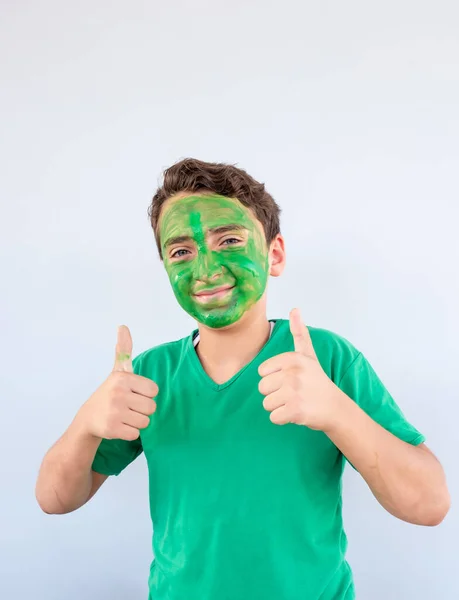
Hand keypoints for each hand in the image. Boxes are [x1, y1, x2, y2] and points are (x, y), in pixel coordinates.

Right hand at [76, 326, 157, 440]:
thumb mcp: (117, 371)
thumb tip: (122, 326)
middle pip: (152, 407)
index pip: (154, 390)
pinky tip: (119, 426)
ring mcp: (114, 412)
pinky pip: (136, 434)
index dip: (145, 394)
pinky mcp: (112, 429)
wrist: (88, 419)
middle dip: (142, 410)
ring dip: (137, 421)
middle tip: (128, 407)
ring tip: (123, 416)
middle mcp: (118, 393)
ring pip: (146, 422)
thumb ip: (123, 350)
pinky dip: (130, 433)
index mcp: (122, 378)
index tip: (132, 394)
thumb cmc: (109, 393)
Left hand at [258, 308, 338, 430]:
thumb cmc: (317, 381)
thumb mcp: (309, 355)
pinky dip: (283, 419)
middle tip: (294, 393)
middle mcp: (293, 373)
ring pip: (266, 404)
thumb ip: (299, 333)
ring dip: (279, 407)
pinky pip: (273, 417)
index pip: (261, 372)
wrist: (336, 407)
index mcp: (292, 358)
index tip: (290, 379)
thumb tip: (295, 309)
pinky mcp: (295, 410)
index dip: (273, 378)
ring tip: (295, 402)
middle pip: (262, 388)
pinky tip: (296, 413)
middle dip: (275, 394)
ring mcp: (294, 392)